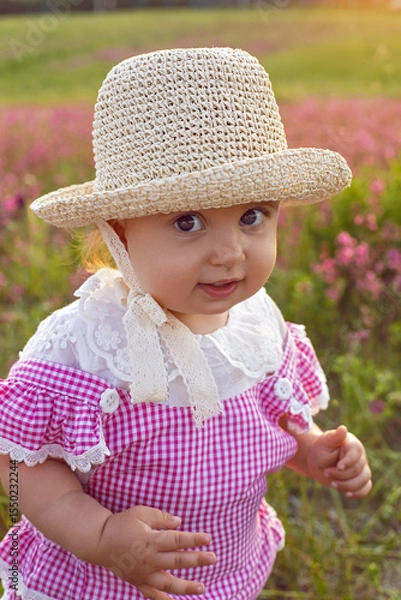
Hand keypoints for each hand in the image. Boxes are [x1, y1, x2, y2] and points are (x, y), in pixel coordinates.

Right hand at [95, 505, 215, 598]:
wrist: (99, 541)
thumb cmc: (122, 523)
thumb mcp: (141, 513)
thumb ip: (161, 517)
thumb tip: (179, 523)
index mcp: (150, 541)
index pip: (177, 541)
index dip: (193, 540)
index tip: (208, 538)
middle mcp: (149, 559)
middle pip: (177, 562)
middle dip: (197, 560)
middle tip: (213, 558)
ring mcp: (143, 573)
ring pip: (168, 584)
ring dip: (186, 586)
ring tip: (202, 587)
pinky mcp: (137, 581)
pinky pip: (152, 594)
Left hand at [306, 425, 371, 497]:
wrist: (317, 462)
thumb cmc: (320, 450)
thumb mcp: (324, 443)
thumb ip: (334, 437)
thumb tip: (343, 428)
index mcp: (352, 444)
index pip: (356, 453)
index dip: (349, 462)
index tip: (338, 467)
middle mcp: (360, 456)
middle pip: (358, 469)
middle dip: (341, 475)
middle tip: (326, 472)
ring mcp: (362, 468)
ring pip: (363, 480)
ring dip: (347, 485)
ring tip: (332, 484)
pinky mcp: (360, 479)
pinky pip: (366, 488)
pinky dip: (358, 493)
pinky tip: (347, 494)